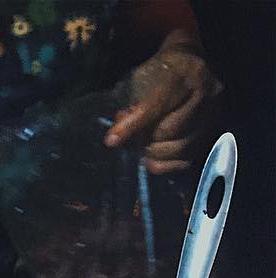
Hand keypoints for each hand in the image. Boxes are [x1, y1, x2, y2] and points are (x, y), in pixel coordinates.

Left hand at [104, 44, 222, 173]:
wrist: (191, 63)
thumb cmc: (160, 71)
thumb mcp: (140, 78)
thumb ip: (130, 104)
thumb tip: (118, 134)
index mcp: (184, 73)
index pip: (157, 105)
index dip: (133, 125)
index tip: (112, 140)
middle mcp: (206, 92)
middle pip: (169, 130)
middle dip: (145, 139)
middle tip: (133, 138)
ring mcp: (215, 112)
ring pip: (180, 147)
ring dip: (155, 152)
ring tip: (144, 146)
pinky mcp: (215, 129)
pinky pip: (190, 158)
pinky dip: (167, 163)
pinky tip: (154, 158)